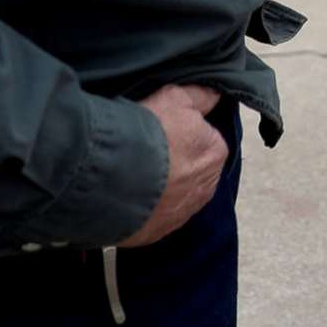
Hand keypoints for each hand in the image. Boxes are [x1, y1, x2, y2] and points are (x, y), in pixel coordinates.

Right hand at [120, 83, 225, 247]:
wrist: (111, 175)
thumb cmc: (147, 133)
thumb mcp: (175, 97)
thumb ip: (201, 96)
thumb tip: (216, 94)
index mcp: (215, 154)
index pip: (204, 141)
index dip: (181, 134)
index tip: (160, 131)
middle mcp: (205, 187)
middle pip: (191, 170)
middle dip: (173, 162)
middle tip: (144, 152)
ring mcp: (181, 214)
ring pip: (173, 195)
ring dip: (158, 187)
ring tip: (131, 174)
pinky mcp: (157, 232)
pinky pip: (152, 217)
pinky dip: (142, 208)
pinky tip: (125, 194)